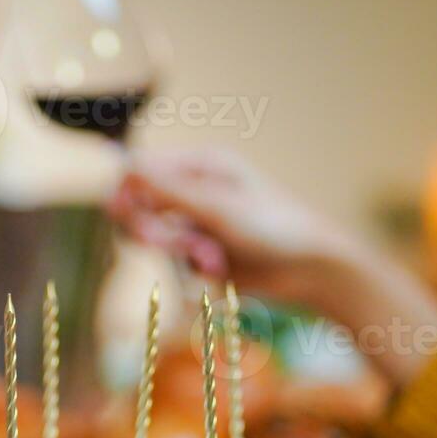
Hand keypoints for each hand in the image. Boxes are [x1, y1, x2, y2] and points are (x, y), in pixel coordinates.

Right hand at [112, 146, 436, 385]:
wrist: (313, 269)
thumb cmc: (274, 227)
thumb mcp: (218, 207)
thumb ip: (168, 190)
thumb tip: (123, 166)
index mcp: (199, 165)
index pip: (139, 172)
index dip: (126, 196)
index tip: (127, 217)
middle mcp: (194, 191)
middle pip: (140, 208)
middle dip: (155, 232)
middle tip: (168, 247)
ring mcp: (198, 223)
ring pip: (157, 241)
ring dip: (180, 255)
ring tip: (212, 262)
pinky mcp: (204, 254)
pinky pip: (176, 264)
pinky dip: (193, 272)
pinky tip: (222, 272)